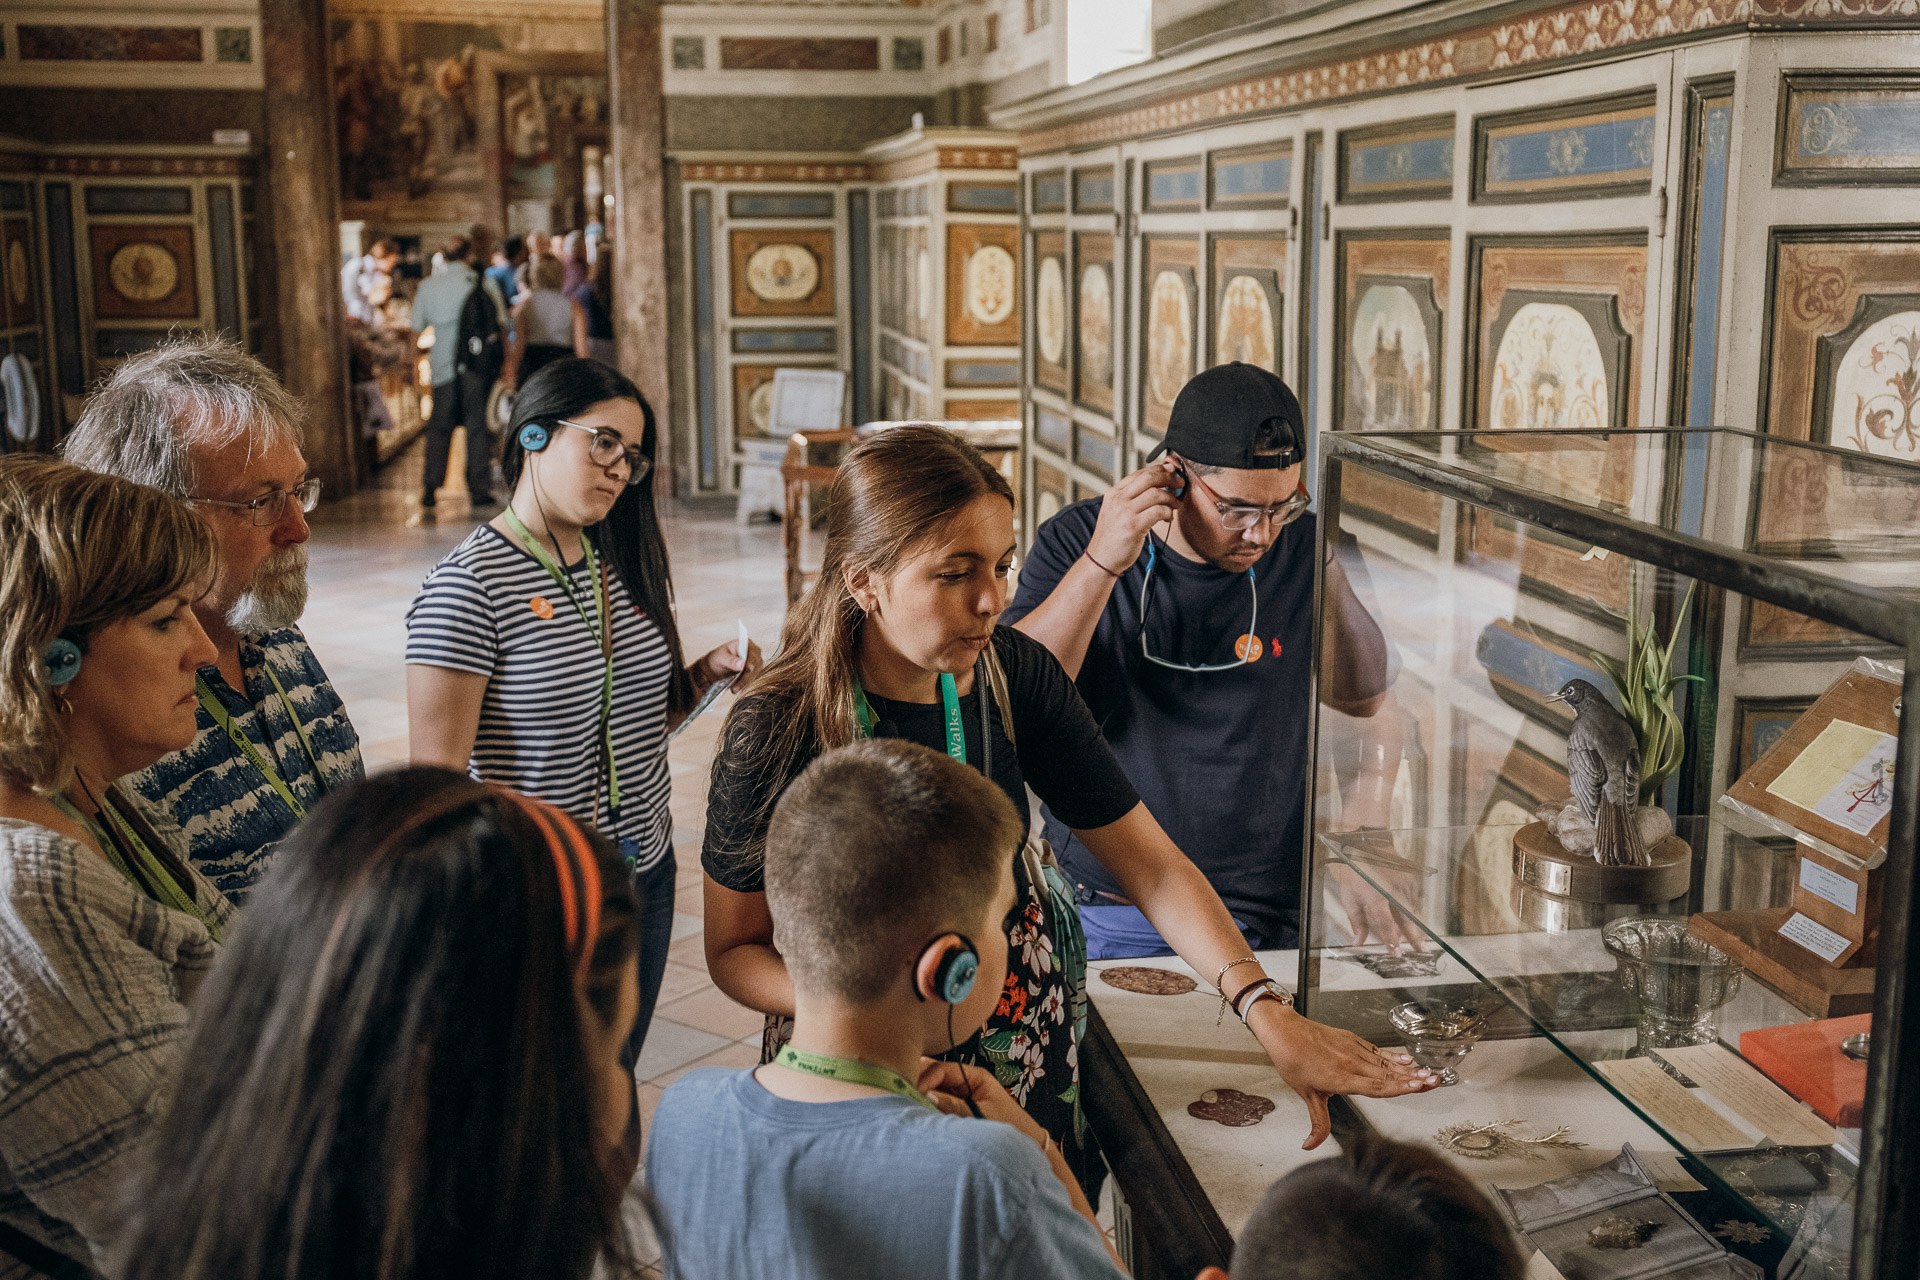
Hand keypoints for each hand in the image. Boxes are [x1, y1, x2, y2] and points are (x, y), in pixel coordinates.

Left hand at [696, 638, 763, 691]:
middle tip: (736, 686)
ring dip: (744, 683)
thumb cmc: (718, 658)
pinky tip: (735, 688)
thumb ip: (731, 660)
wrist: (716, 668)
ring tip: (734, 689)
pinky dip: (743, 685)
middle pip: (756, 665)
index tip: (749, 669)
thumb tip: (742, 664)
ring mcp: (755, 664)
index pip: (753, 653)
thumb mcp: (721, 657)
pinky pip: (751, 680)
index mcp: (746, 644)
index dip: (752, 661)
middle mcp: (754, 653)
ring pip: (754, 674)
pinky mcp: (753, 673)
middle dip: (747, 676)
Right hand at [916, 1059, 1046, 1144]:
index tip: (911, 1094)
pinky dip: (927, 1108)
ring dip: (921, 1097)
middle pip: (934, 1076)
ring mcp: (960, 1096)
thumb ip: (953, 1106)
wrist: (1027, 1145)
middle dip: (918, 1083)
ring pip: (933, 1091)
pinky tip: (916, 1115)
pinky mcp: (958, 1110)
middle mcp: (965, 1082)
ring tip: (906, 1106)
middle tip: (902, 1096)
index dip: (924, 1079)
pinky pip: (937, 1104)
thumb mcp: (980, 1115)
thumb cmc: (1009, 1127)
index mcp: (974, 1076)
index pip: (941, 1069)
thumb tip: (925, 1096)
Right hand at [1084, 459, 1183, 574]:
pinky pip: (1159, 511)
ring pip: (1156, 494)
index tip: (1171, 472)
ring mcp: (1125, 512)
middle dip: (1169, 478)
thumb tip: (1157, 485)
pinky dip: (1168, 512)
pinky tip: (1168, 518)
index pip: (1139, 473)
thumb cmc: (1112, 538)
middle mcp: (1118, 499)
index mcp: (1113, 493)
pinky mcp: (1134, 526)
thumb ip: (1132, 498)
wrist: (1101, 559)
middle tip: (1179, 483)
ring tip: (1175, 504)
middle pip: (1149, 478)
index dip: (1159, 470)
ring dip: (1171, 498)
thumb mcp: (1116, 512)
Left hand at [1245, 1000, 1436, 1149]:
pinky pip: (1378, 1050)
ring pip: (1386, 1062)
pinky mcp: (1353, 1040)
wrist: (1286, 1032)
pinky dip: (1394, 1055)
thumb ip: (1317, 1123)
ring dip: (1408, 1068)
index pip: (1376, 1086)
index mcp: (1342, 1079)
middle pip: (1388, 1074)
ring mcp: (1354, 1050)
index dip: (1399, 1087)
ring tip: (1428, 1072)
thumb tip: (1310, 1146)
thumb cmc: (1294, 1062)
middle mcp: (1352, 1064)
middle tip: (1435, 1080)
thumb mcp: (1306, 1096)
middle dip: (1413, 1078)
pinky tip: (1408, 1059)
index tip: (1418, 1087)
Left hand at [1328, 862, 1416, 949]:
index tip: (1396, 953)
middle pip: (1407, 919)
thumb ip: (1356, 921)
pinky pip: (1414, 902)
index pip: (1386, 924)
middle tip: (1421, 951)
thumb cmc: (1356, 872)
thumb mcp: (1350, 896)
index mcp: (1375, 895)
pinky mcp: (1411, 881)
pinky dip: (1412, 913)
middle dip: (1414, 938)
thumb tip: (1358, 942)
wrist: (1370, 846)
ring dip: (1413, 927)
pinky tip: (1411, 922)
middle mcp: (1393, 890)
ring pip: (1412, 912)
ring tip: (1417, 942)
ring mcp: (1405, 885)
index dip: (1391, 940)